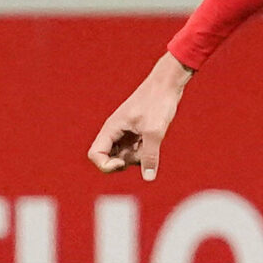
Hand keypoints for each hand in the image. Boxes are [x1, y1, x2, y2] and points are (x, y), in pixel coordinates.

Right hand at [89, 53, 193, 180]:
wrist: (168, 85)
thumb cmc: (158, 102)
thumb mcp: (155, 131)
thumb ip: (150, 155)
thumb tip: (149, 177)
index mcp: (111, 128)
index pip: (95, 155)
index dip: (106, 165)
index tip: (123, 162)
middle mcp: (115, 132)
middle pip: (109, 159)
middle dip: (125, 163)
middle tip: (142, 152)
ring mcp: (125, 134)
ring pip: (125, 157)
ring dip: (138, 157)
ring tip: (151, 140)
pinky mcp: (136, 134)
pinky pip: (136, 151)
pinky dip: (145, 151)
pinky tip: (155, 138)